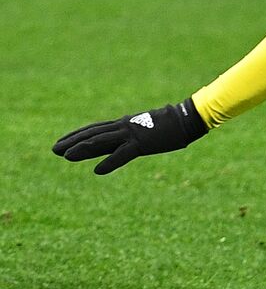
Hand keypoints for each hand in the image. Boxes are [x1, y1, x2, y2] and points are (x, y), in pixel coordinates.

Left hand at [52, 99, 207, 174]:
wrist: (188, 117)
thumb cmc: (172, 124)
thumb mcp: (149, 129)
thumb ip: (135, 136)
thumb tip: (128, 143)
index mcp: (125, 124)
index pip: (96, 129)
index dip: (77, 135)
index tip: (62, 143)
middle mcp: (124, 126)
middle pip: (92, 134)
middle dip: (72, 141)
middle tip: (54, 149)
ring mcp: (132, 133)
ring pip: (101, 141)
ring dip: (82, 149)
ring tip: (66, 156)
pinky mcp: (142, 142)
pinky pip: (122, 154)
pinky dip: (109, 162)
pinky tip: (98, 171)